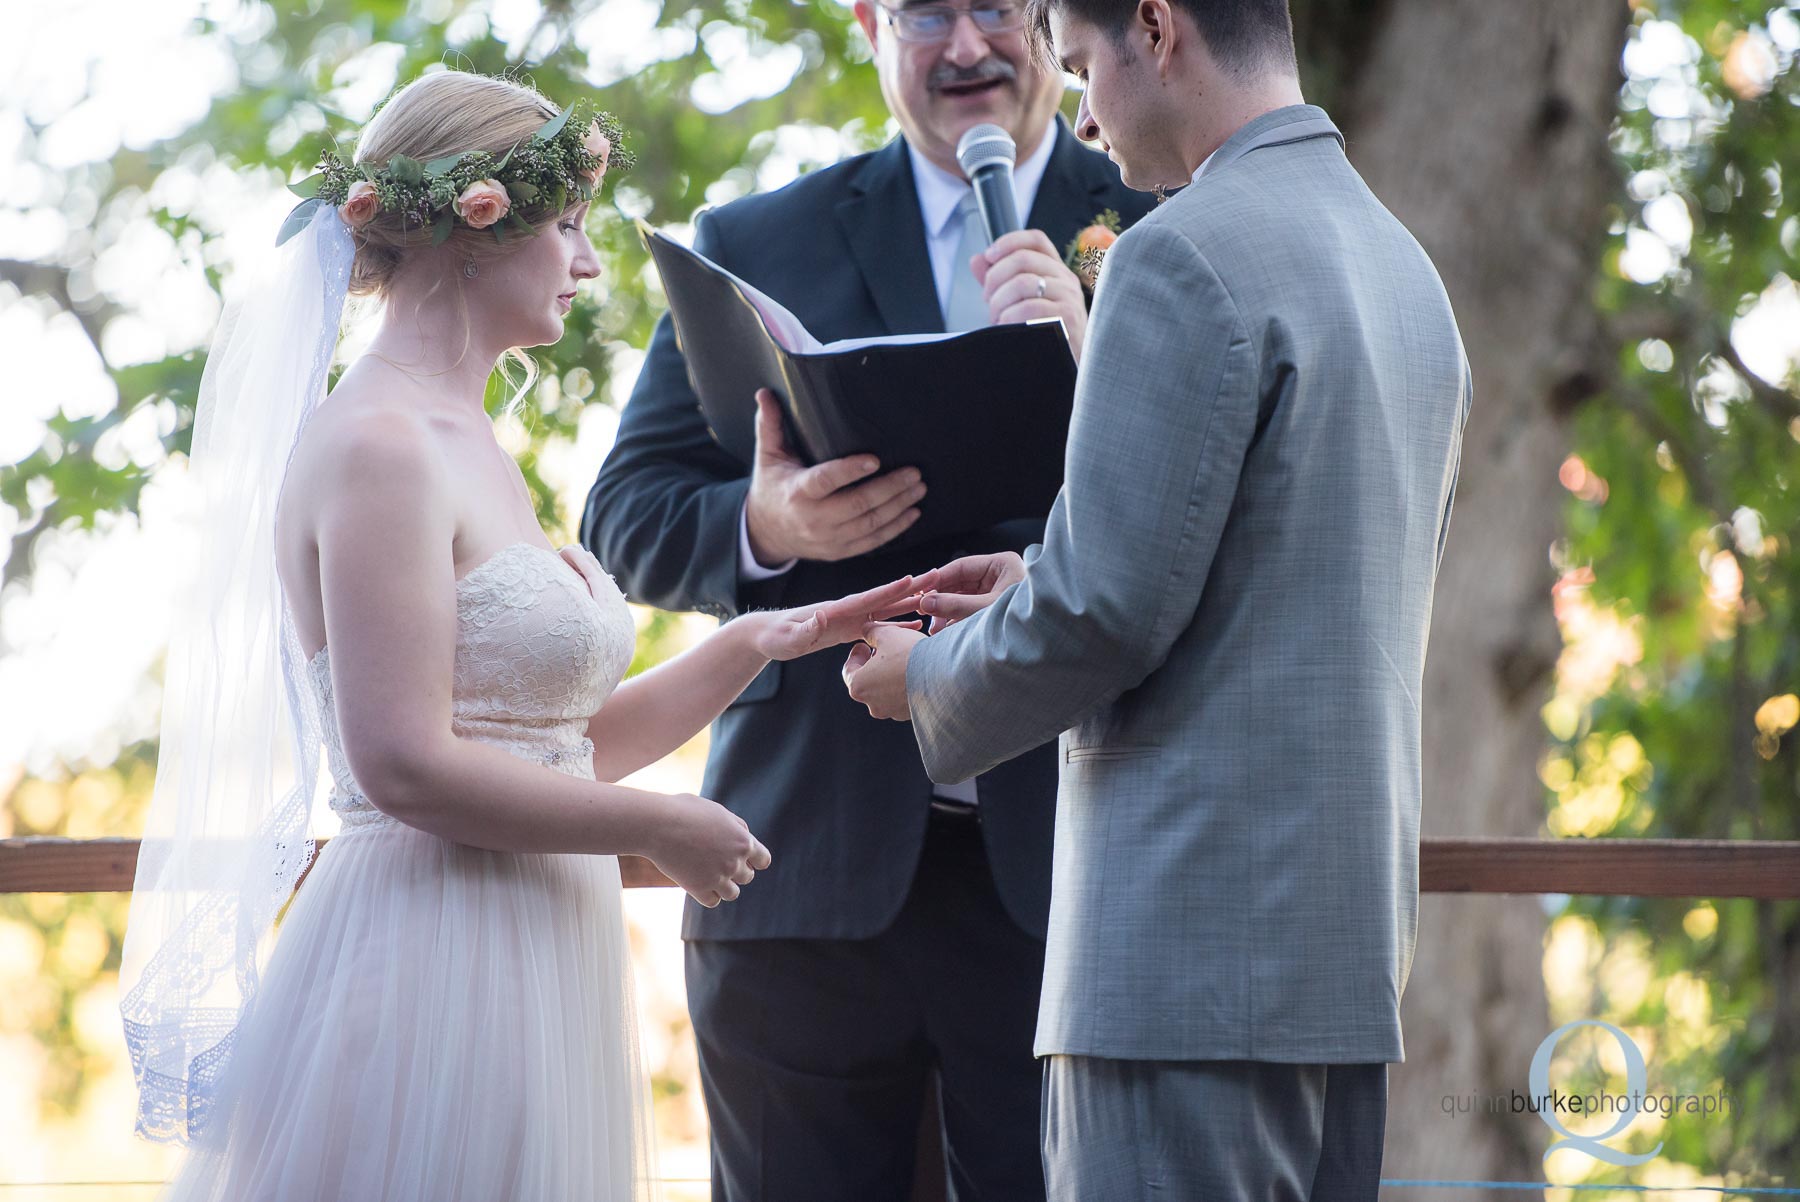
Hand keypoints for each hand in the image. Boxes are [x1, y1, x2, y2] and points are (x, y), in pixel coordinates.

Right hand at [648, 793, 772, 907]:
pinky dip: (708, 894)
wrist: (657, 824)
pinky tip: (698, 882)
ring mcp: (717, 878)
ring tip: (708, 874)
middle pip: (747, 877)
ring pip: (732, 893)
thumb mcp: (717, 811)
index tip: (743, 858)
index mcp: (743, 841)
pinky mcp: (699, 889)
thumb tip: (746, 839)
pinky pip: (713, 901)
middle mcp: (734, 862)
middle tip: (716, 860)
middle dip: (736, 870)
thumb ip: (736, 827)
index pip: (763, 860)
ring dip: (724, 885)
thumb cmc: (684, 811)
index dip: (755, 860)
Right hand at [744, 389, 926, 563]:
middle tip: (913, 472)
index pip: (825, 480)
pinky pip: (872, 542)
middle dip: (890, 488)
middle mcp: (814, 518)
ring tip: (918, 488)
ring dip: (898, 506)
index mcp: (797, 492)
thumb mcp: (767, 456)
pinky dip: (895, 529)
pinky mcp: (839, 551)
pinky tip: (912, 513)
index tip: (875, 459)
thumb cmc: (772, 487)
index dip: (850, 470)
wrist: (767, 533)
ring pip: (869, 524)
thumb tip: (764, 393)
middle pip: (857, 505)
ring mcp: (828, 539)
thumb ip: (769, 425)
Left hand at [751, 575, 925, 661]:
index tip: (912, 580)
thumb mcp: (789, 637)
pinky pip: (880, 627)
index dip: (890, 590)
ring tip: (936, 598)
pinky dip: (899, 625)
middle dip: (911, 588)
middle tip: (938, 577)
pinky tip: (916, 626)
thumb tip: (820, 616)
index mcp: (836, 610)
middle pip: (885, 598)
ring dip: (911, 604)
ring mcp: (851, 619)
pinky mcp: (850, 630)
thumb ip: (806, 628)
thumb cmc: (776, 637)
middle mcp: (848, 611)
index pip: (868, 598)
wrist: (767, 635)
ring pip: (887, 610)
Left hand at [842, 623, 925, 720]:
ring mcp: (892, 713)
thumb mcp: (886, 634)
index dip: (857, 653)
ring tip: (904, 659)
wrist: (944, 676)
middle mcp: (873, 705)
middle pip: (867, 681)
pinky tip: (917, 671)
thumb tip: (867, 631)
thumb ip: (871, 632)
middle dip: (874, 664)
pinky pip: (903, 698)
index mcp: (859, 686)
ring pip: (886, 690)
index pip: (849, 669)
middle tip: (884, 649)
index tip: (865, 644)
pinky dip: (905, 685)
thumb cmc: (910, 654)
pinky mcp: (910, 715)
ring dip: (890, 675)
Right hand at [912, 551, 1024, 632]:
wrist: (1052, 646)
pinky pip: (970, 609)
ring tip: (935, 628)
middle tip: (923, 613)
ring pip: (963, 597)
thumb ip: (954, 605)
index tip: (920, 592)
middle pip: (960, 582)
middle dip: (941, 599)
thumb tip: (925, 603)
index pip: (961, 566)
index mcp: (1003, 564)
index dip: (938, 579)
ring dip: (947, 611)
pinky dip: (957, 619)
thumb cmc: (1025, 622)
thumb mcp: (985, 611)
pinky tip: (946, 632)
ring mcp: (998, 591)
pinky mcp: (996, 608)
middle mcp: (1000, 575)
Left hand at [972, 231, 1087, 360]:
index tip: (989, 255)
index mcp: (1056, 272)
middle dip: (995, 278)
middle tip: (988, 300)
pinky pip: (1027, 308)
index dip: (1009, 241)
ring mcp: (1068, 298)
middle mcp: (1066, 280)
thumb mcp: (1020, 304)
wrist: (1068, 368)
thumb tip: (977, 260)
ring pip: (1021, 282)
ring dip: (999, 301)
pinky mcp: (1066, 318)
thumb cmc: (1043, 335)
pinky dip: (1008, 318)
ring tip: (997, 318)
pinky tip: (1007, 328)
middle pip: (1022, 259)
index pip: (1036, 240)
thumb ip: (1000, 281)